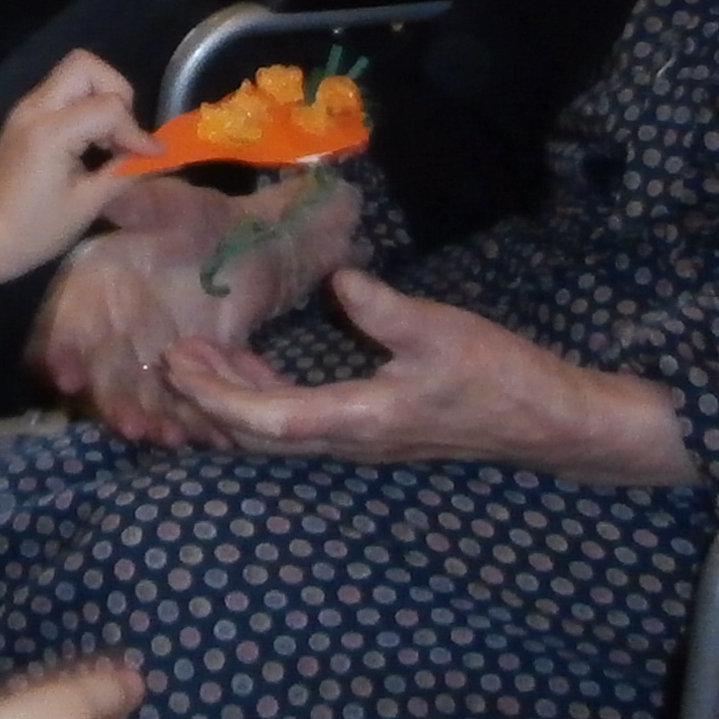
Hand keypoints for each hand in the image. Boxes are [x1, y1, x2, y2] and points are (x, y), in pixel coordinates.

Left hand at [0, 51, 161, 282]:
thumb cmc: (32, 231)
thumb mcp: (86, 205)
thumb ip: (124, 173)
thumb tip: (158, 158)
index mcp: (50, 132)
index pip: (109, 108)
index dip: (137, 132)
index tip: (152, 157)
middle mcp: (36, 109)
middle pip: (86, 66)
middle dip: (116, 92)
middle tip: (123, 132)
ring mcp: (26, 109)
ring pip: (74, 74)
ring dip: (101, 98)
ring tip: (110, 141)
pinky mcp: (24, 118)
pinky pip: (63, 92)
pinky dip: (86, 107)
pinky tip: (93, 143)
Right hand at [32, 172, 363, 444]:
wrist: (255, 240)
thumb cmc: (200, 216)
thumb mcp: (168, 203)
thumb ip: (134, 204)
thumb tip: (102, 196)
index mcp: (101, 287)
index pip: (73, 322)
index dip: (65, 348)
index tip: (64, 375)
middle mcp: (120, 328)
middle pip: (107, 371)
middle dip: (114, 400)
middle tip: (127, 423)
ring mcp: (155, 354)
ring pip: (145, 395)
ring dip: (154, 418)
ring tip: (166, 436)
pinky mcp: (195, 370)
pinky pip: (189, 400)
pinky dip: (197, 420)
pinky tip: (207, 437)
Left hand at [167, 269, 698, 485]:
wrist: (547, 421)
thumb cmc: (499, 375)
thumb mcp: (443, 331)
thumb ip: (384, 309)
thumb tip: (341, 279)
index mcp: (360, 419)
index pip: (266, 421)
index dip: (216, 397)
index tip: (181, 364)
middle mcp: (351, 439)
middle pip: (258, 435)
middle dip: (208, 401)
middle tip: (170, 358)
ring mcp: (360, 439)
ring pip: (277, 432)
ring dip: (233, 400)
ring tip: (198, 358)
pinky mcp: (371, 429)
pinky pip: (301, 422)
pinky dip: (265, 398)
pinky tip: (253, 369)